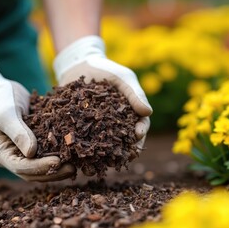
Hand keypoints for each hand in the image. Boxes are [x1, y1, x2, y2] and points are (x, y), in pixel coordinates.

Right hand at [0, 64, 75, 181]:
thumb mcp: (6, 114)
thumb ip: (18, 132)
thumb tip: (32, 152)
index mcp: (2, 154)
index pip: (22, 167)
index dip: (40, 167)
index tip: (58, 161)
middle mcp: (12, 157)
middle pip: (33, 172)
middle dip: (53, 171)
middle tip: (73, 168)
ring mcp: (22, 152)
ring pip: (41, 166)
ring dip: (58, 167)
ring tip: (75, 163)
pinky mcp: (33, 144)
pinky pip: (45, 153)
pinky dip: (57, 154)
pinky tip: (72, 152)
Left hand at [54, 36, 152, 150]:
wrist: (80, 65)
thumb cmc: (107, 70)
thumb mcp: (123, 78)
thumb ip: (134, 94)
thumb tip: (148, 112)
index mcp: (130, 113)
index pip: (140, 125)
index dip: (141, 131)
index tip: (138, 134)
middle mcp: (117, 124)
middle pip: (125, 140)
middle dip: (127, 149)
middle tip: (127, 157)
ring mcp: (99, 127)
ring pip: (107, 144)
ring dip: (109, 155)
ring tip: (108, 163)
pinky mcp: (82, 128)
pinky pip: (86, 140)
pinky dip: (88, 149)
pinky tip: (86, 156)